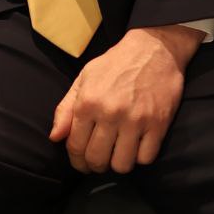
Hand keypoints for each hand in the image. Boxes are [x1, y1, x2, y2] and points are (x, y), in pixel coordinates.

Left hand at [48, 25, 203, 173]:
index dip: (77, 160)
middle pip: (97, 160)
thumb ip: (66, 108)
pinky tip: (138, 145)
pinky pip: (146, 159)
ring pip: (122, 165)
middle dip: (96, 165)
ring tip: (119, 152)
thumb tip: (55, 137)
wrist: (153, 48)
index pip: (75, 146)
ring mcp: (136, 120)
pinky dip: (141, 157)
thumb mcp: (85, 78)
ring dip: (119, 163)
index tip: (82, 162)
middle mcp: (110, 112)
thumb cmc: (115, 64)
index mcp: (88, 101)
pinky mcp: (158, 124)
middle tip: (100, 160)